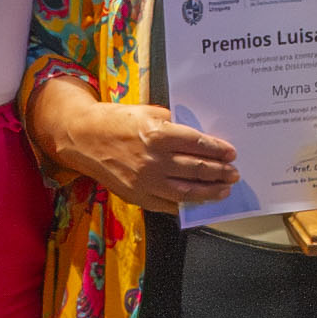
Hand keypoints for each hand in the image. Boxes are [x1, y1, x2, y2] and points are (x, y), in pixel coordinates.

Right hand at [66, 96, 241, 211]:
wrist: (83, 138)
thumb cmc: (114, 121)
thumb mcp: (147, 112)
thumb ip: (172, 125)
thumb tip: (196, 139)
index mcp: (157, 134)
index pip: (198, 144)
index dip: (218, 150)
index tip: (231, 153)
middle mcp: (153, 160)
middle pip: (196, 169)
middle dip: (219, 172)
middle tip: (233, 173)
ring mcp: (145, 181)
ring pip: (186, 191)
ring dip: (209, 192)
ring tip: (223, 190)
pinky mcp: (137, 196)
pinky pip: (167, 204)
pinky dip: (185, 204)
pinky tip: (197, 201)